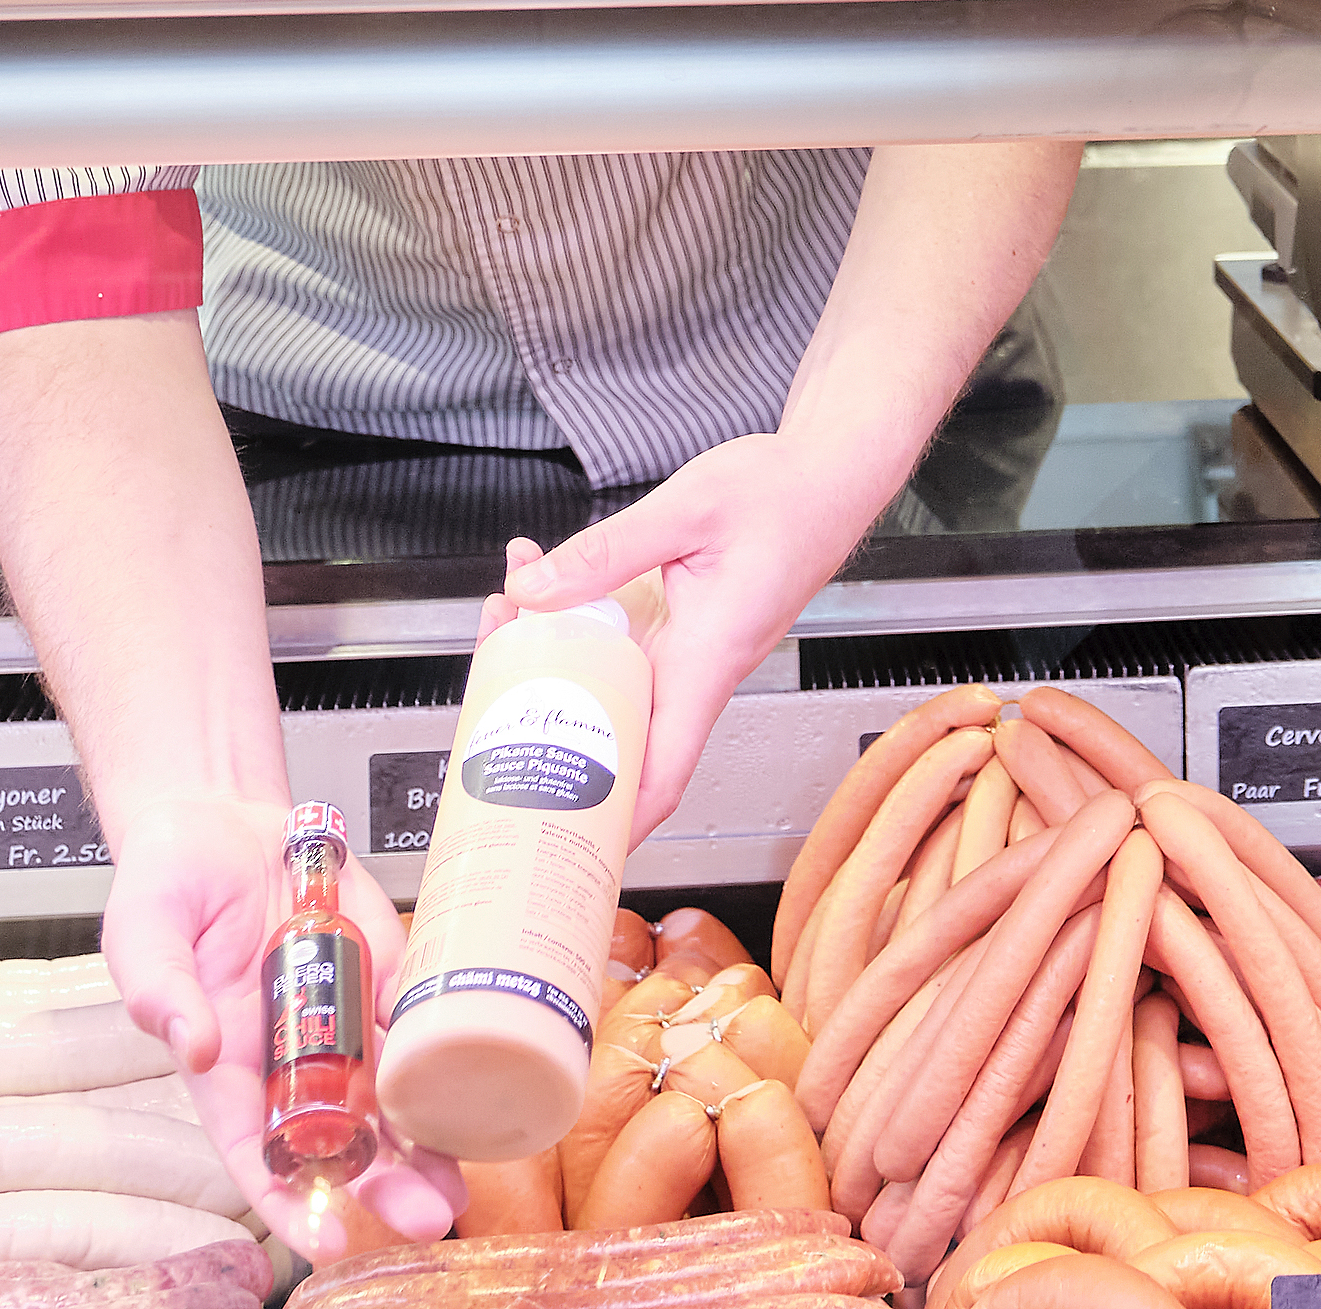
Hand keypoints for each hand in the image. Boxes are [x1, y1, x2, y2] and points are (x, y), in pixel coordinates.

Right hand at [101, 786, 465, 1262]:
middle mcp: (291, 1056)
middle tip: (425, 1217)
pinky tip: (480, 1083)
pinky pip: (419, 1020)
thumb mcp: (145, 929)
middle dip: (383, 1186)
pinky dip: (450, 1053)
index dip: (291, 1202)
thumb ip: (160, 988)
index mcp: (227, 1066)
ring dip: (427, 1144)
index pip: (258, 1153)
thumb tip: (191, 1045)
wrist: (223, 817)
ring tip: (460, 1187)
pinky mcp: (383, 972)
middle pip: (342, 1139)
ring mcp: (343, 1017)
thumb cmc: (170, 883)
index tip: (325, 1241)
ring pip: (391, 1096)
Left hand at [504, 429, 899, 840]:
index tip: (574, 844)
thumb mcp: (686, 509)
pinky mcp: (686, 631)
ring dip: (555, 669)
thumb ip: (606, 550)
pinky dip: (578, 628)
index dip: (620, 817)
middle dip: (550, 724)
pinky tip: (547, 587)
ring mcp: (693, 654)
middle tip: (491, 682)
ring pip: (614, 690)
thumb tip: (534, 589)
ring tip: (507, 619)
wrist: (829, 477)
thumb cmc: (784, 496)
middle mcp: (701, 670)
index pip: (665, 768)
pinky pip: (624, 651)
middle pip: (622, 736)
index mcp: (709, 658)